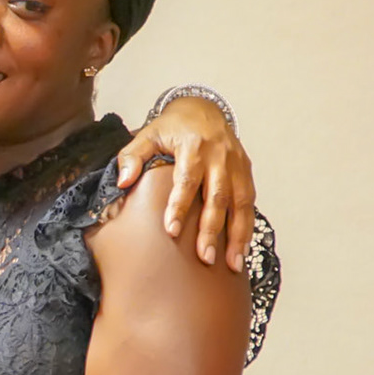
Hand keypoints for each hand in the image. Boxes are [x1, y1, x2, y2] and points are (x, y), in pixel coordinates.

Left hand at [115, 96, 256, 272]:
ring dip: (238, 235)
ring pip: (240, 203)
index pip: (187, 179)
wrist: (204, 109)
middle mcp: (219, 156)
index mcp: (193, 146)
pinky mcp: (246, 172)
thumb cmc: (173, 127)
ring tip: (233, 264)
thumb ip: (133, 156)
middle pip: (217, 196)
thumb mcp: (148, 134)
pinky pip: (250, 203)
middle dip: (212, 229)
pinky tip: (243, 250)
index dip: (180, 205)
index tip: (172, 231)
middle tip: (204, 257)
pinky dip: (248, 228)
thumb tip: (123, 181)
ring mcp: (236, 165)